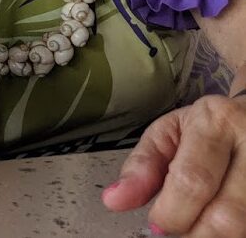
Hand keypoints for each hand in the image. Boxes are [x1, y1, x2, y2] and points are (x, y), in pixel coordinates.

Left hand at [101, 94, 245, 235]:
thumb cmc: (209, 129)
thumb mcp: (169, 132)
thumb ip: (142, 166)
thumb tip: (113, 200)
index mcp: (218, 121)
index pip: (194, 180)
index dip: (172, 212)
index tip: (157, 224)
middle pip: (227, 216)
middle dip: (196, 234)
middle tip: (179, 229)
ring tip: (199, 225)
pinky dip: (234, 235)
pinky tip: (220, 228)